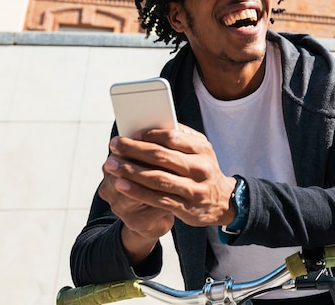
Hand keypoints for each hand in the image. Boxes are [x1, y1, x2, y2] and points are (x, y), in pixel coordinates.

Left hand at [103, 124, 237, 228]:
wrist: (223, 201)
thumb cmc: (204, 170)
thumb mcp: (201, 150)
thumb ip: (182, 138)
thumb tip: (151, 127)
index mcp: (203, 149)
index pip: (173, 138)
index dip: (150, 135)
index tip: (131, 134)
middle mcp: (200, 168)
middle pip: (162, 157)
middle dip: (134, 150)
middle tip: (114, 145)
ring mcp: (194, 189)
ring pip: (157, 179)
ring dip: (130, 171)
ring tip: (111, 165)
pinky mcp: (186, 208)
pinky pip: (158, 199)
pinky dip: (137, 191)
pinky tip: (121, 185)